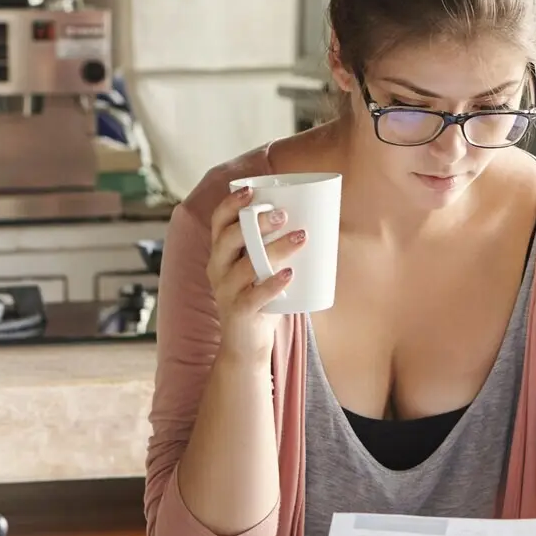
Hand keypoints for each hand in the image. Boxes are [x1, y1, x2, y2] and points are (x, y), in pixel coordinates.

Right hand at [206, 186, 304, 358]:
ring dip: (274, 249)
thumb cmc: (260, 299)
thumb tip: (318, 224)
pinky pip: (254, 296)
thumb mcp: (261, 270)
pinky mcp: (238, 312)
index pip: (218, 223)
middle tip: (283, 214)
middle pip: (229, 239)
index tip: (251, 191)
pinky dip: (272, 284)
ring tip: (300, 238)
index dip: (231, 205)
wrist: (247, 344)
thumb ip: (274, 249)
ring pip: (246, 266)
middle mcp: (217, 269)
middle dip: (255, 223)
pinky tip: (289, 274)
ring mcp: (225, 292)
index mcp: (221, 254)